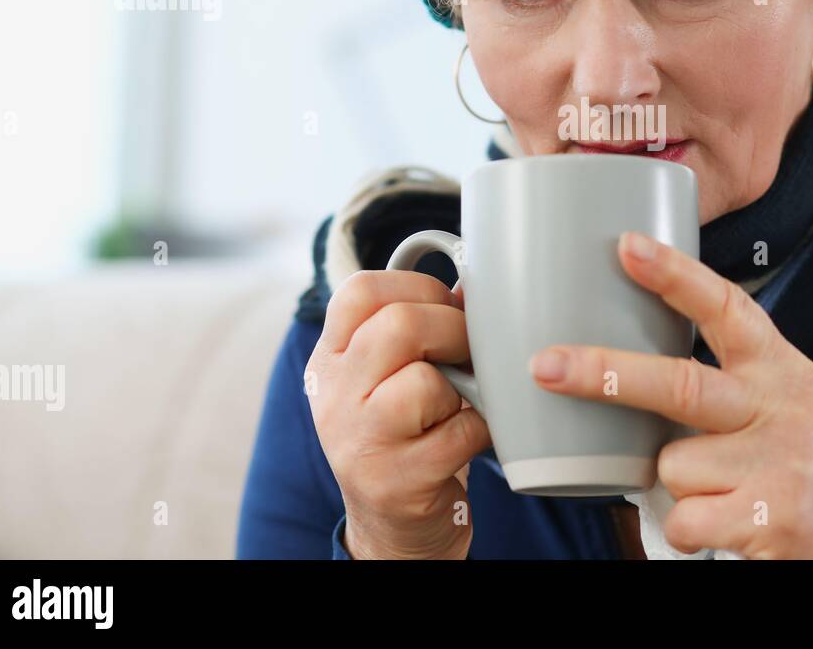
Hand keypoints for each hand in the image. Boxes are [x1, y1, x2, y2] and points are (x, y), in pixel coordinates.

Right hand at [305, 270, 490, 559]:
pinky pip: (460, 432)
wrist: (392, 525)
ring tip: (460, 403)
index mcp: (331, 357)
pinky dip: (481, 430)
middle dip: (454, 331)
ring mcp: (357, 442)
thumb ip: (422, 325)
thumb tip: (472, 286)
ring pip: (424, 382)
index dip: (419, 287)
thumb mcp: (394, 374)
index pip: (360, 291)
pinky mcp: (394, 483)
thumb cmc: (406, 433)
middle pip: (399, 325)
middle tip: (467, 353)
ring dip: (462, 388)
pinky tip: (470, 437)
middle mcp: (332, 395)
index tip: (445, 308)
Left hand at [527, 231, 812, 558]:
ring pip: (672, 465)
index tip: (626, 245)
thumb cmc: (801, 464)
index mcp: (780, 370)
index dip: (676, 276)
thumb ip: (725, 378)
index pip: (728, 309)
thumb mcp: (780, 403)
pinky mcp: (768, 518)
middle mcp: (782, 408)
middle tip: (546, 365)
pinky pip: (683, 518)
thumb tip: (629, 360)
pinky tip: (730, 525)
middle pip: (680, 385)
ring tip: (726, 491)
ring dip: (680, 484)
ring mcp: (778, 465)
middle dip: (605, 374)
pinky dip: (691, 529)